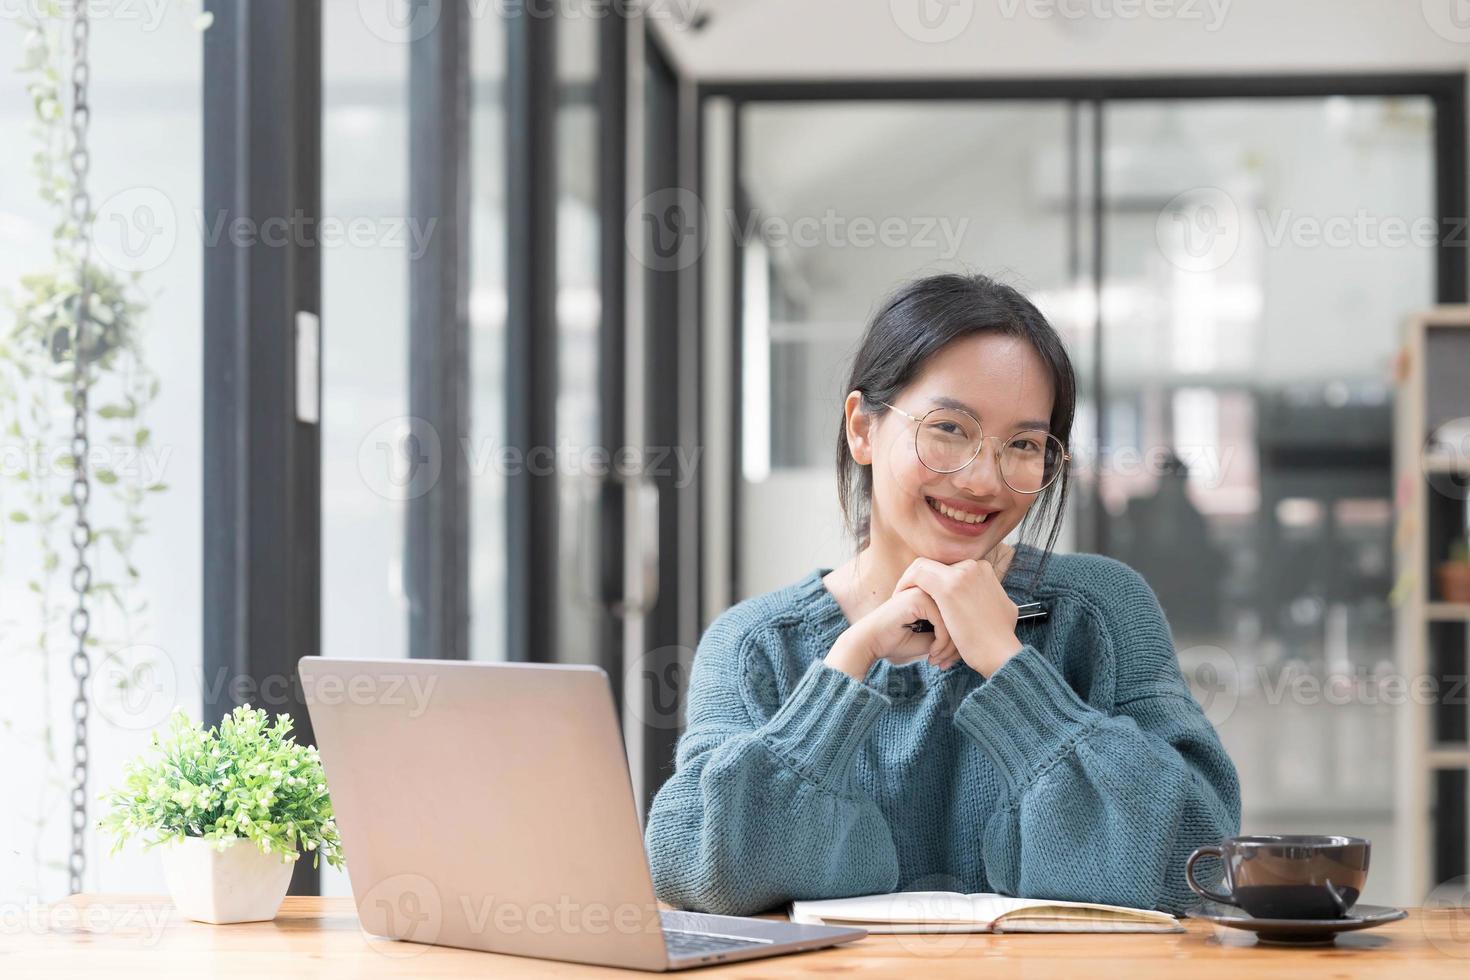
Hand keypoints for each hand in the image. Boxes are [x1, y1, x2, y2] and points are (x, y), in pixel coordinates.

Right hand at [824, 586, 956, 679]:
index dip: (961, 638)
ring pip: (955, 618)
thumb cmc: (900, 641)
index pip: (962, 612)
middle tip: (948, 664)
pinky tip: (932, 656)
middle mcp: (933, 587)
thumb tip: (977, 639)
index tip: (952, 659)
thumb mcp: (933, 637)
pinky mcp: (918, 598)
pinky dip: (942, 643)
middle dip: (958, 644)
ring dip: (950, 647)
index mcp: (937, 592)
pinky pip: (943, 621)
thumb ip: (951, 630)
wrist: (871, 643)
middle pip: (961, 614)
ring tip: (940, 662)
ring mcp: (925, 590)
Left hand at [893, 551, 1022, 677]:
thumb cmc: (999, 639)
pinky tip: (899, 598)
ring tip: (900, 597)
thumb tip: (979, 597)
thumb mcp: (1000, 608)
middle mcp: (974, 566)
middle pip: (935, 566)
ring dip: (909, 581)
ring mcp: (963, 574)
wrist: (1002, 654)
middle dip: (919, 581)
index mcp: (983, 570)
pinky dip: (905, 584)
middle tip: (907, 596)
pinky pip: (917, 575)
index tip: (923, 596)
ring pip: (923, 566)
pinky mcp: (949, 586)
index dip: (932, 581)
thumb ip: (986, 595)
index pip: (948, 568)